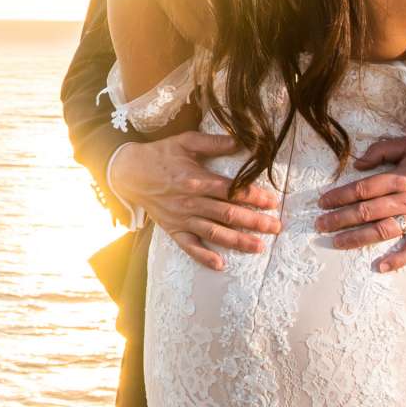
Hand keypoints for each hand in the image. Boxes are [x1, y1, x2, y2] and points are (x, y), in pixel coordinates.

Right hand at [110, 132, 280, 272]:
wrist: (129, 173)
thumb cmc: (161, 155)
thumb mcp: (186, 141)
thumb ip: (214, 142)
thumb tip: (241, 141)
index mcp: (197, 180)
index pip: (232, 191)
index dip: (254, 197)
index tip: (273, 202)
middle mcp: (191, 202)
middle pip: (228, 214)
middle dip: (255, 222)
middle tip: (276, 227)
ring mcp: (182, 219)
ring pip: (214, 233)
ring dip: (238, 241)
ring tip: (259, 247)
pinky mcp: (173, 230)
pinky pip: (189, 246)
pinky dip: (204, 257)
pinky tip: (220, 265)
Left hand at [316, 136, 405, 273]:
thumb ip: (382, 149)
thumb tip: (357, 164)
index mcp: (401, 177)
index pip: (363, 189)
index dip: (340, 196)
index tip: (322, 202)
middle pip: (367, 211)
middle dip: (340, 218)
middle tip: (320, 225)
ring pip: (383, 230)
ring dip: (357, 238)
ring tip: (336, 242)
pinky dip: (398, 259)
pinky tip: (379, 267)